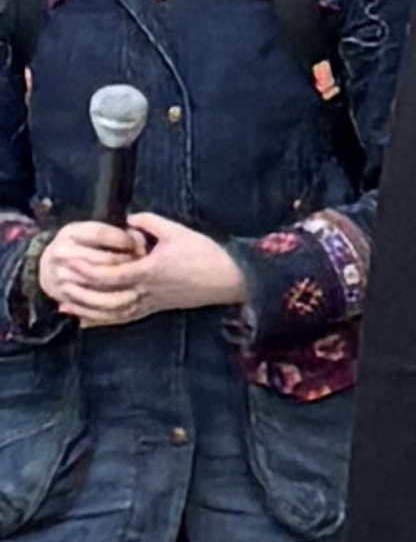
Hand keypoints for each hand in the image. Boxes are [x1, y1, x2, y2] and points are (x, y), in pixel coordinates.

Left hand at [36, 209, 241, 326]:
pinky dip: (104, 321)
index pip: (109, 275)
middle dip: (79, 289)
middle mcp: (147, 292)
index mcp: (150, 271)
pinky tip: (86, 322)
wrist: (230, 279)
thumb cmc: (206, 255)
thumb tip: (128, 219)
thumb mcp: (177, 231)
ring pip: (112, 312)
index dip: (85, 269)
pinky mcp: (156, 308)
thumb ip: (149, 223)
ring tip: (65, 302)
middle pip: (105, 297)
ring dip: (87, 308)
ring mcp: (151, 303)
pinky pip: (125, 318)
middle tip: (58, 279)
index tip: (67, 260)